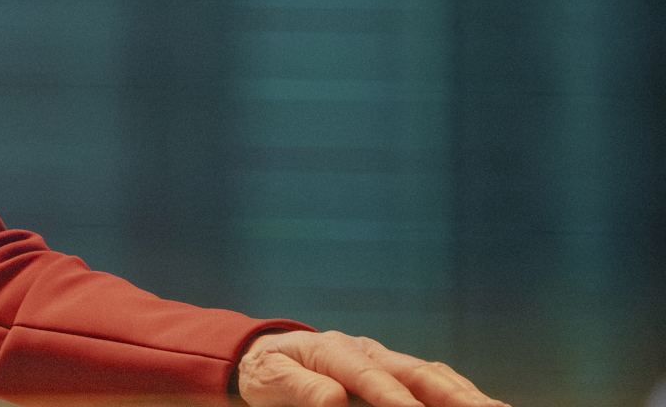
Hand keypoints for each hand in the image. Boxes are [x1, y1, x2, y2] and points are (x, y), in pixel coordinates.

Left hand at [237, 330, 506, 406]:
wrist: (267, 355)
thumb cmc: (270, 371)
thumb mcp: (272, 377)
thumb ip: (300, 387)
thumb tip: (333, 400)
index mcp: (333, 349)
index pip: (370, 376)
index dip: (394, 397)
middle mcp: (367, 350)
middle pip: (415, 370)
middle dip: (450, 394)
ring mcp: (385, 358)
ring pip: (432, 373)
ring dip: (466, 393)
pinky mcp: (396, 369)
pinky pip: (433, 377)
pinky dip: (459, 391)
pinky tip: (484, 403)